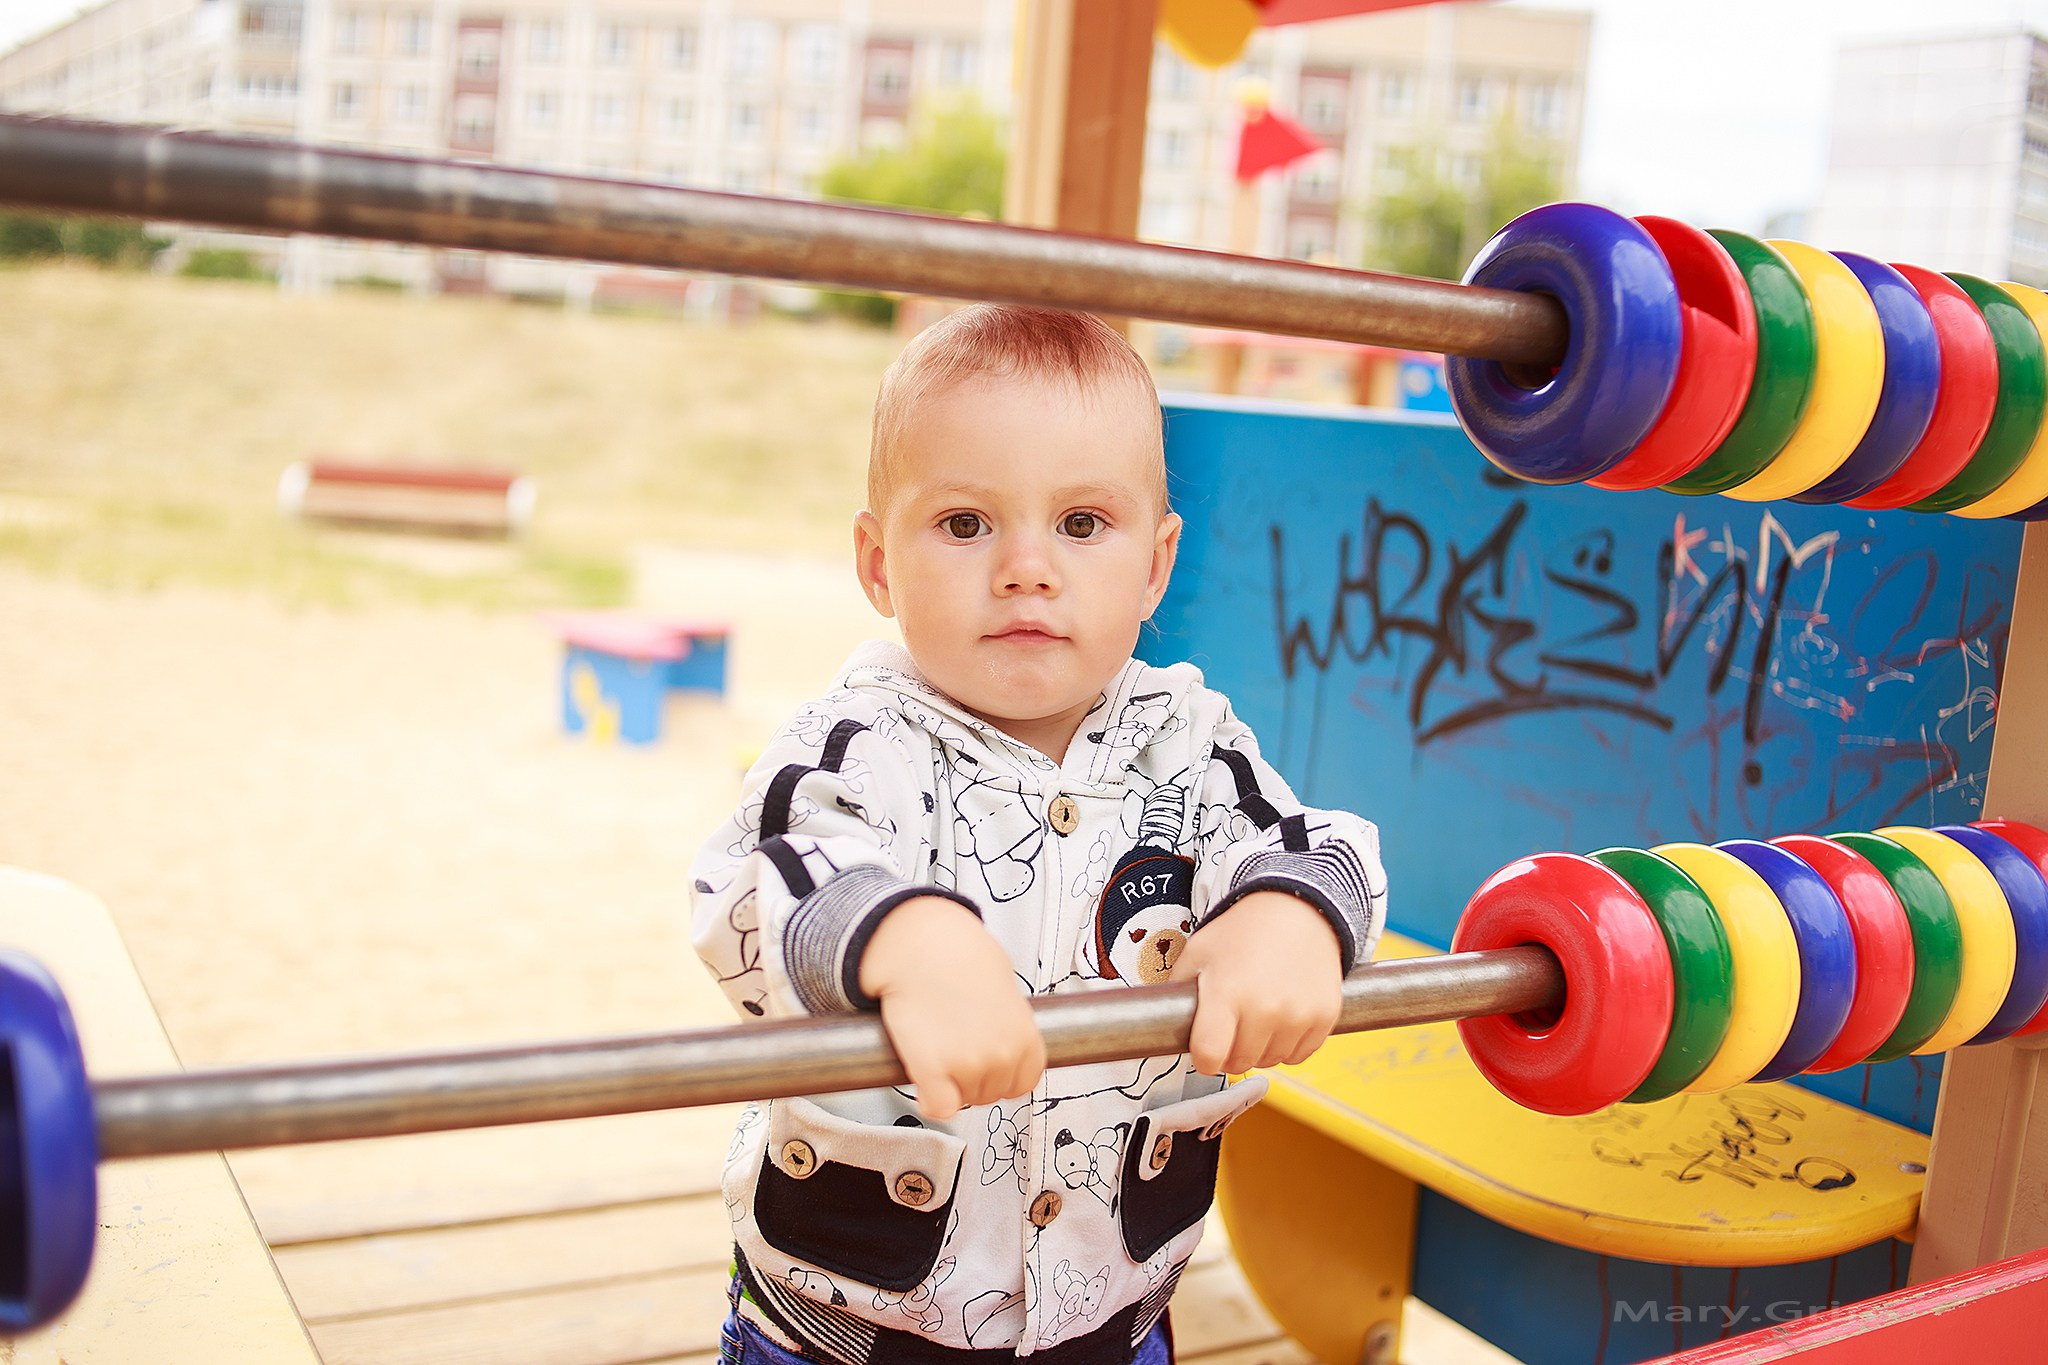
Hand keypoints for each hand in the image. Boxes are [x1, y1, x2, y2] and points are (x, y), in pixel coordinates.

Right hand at [857, 896, 1045, 1120]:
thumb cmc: (961, 955)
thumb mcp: (1006, 987)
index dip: (1000, 1074)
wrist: (922, 945)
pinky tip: (924, 1082)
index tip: (984, 1062)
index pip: (1022, 1083)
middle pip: (990, 1093)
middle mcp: (1003, 1055)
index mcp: (1026, 1037)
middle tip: (953, 1048)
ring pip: (963, 1101)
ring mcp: (969, 1065)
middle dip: (972, 1078)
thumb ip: (1012, 1023)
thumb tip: (1004, 1036)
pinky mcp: (933, 1071)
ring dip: (950, 1085)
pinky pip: (939, 1108)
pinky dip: (930, 1101)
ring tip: (937, 1050)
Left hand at [1168, 891, 1343, 1074]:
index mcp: (1226, 992)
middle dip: (1230, 1050)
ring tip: (1258, 1014)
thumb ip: (1177, 991)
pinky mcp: (1324, 1018)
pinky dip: (1288, 1044)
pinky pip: (1298, 1055)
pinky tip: (1282, 1016)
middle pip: (1238, 1062)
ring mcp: (1298, 1015)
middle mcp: (1264, 1008)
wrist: (1296, 909)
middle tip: (1232, 1023)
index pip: (1208, 1056)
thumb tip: (1164, 1026)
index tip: (1205, 1046)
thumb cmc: (1242, 931)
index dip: (1202, 1056)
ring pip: (1270, 1061)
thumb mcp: (1198, 952)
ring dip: (1260, 1048)